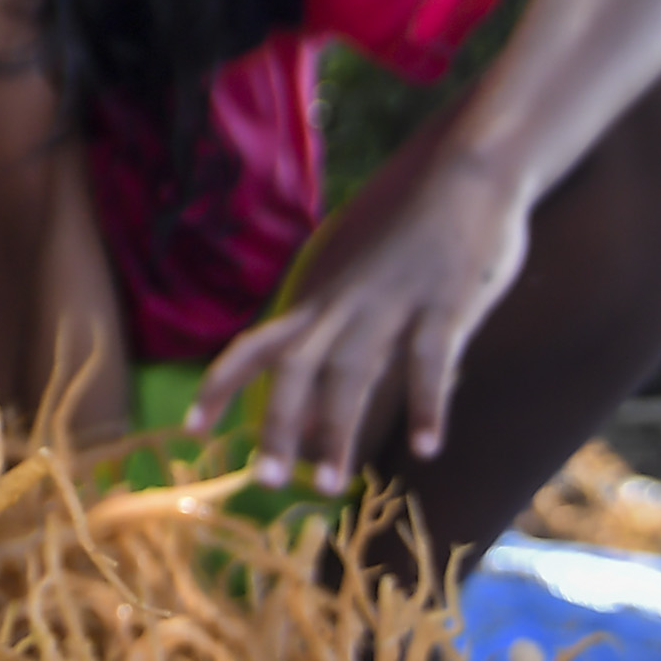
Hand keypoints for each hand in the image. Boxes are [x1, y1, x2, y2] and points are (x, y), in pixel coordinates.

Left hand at [189, 157, 529, 488]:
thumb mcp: (363, 289)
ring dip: (338, 427)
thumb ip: (343, 342)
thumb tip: (319, 411)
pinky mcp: (443, 302)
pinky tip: (427, 447)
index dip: (221, 383)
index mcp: (322, 301)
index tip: (192, 428)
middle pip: (297, 366)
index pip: (256, 344)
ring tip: (331, 484)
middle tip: (265, 481)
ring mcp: (392, 302)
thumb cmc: (414, 241)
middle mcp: (345, 303)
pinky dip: (427, 403)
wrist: (467, 176)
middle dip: (277, 421)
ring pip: (353, 370)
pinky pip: (429, 358)